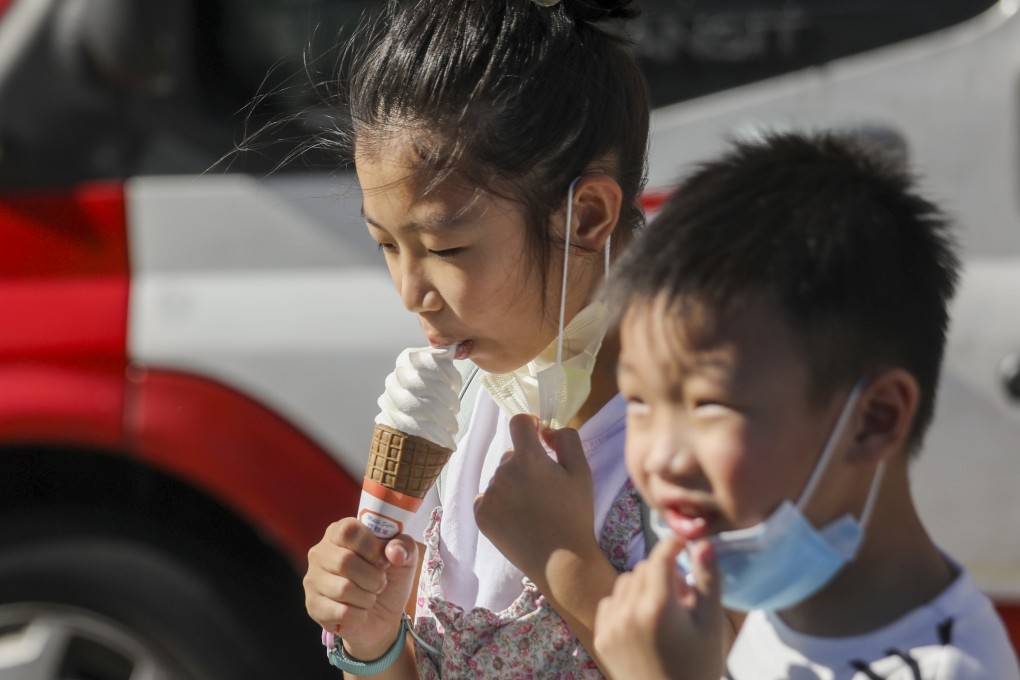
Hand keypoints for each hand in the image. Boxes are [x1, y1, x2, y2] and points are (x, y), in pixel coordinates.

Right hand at [303, 517, 417, 656]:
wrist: (382, 617)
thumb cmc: (389, 580)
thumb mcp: (405, 559)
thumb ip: (405, 546)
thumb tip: (394, 552)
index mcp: (339, 532)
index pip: (348, 530)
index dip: (371, 547)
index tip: (383, 562)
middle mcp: (320, 552)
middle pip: (345, 561)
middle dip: (373, 578)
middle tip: (380, 583)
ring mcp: (312, 579)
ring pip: (343, 589)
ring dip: (367, 598)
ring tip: (369, 597)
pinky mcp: (312, 606)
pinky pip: (340, 612)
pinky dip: (359, 615)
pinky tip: (359, 612)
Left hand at [473, 413, 599, 578]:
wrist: (561, 562)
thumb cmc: (575, 515)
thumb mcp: (582, 472)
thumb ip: (567, 440)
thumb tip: (548, 430)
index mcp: (528, 458)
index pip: (519, 422)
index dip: (530, 424)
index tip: (538, 436)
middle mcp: (502, 472)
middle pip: (512, 455)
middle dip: (526, 464)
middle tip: (545, 489)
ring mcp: (489, 495)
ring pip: (501, 478)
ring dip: (514, 485)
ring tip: (534, 509)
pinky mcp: (481, 515)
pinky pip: (489, 497)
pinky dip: (501, 503)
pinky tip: (519, 519)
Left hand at [593, 536, 724, 679]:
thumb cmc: (699, 666)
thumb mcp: (711, 623)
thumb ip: (708, 579)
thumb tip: (703, 542)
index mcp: (659, 607)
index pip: (660, 557)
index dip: (672, 546)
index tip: (683, 545)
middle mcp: (630, 612)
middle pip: (643, 569)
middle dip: (662, 573)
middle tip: (682, 597)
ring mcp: (612, 626)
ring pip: (625, 583)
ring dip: (643, 587)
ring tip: (663, 611)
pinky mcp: (601, 638)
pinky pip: (610, 603)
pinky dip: (625, 604)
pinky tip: (643, 623)